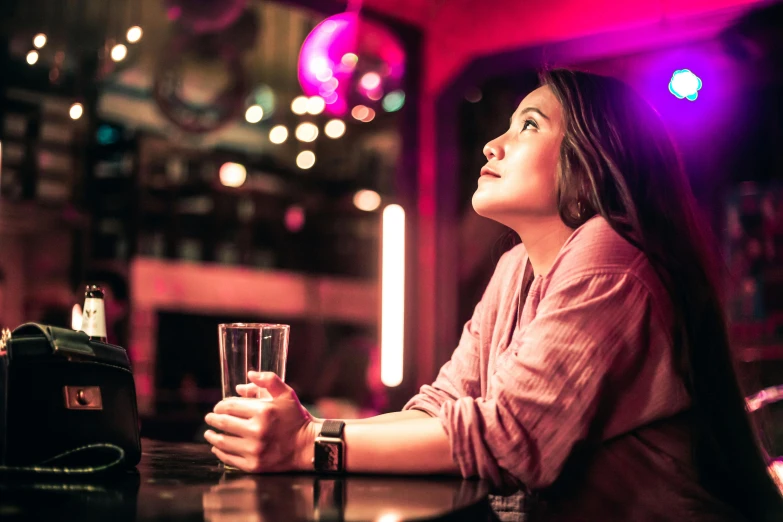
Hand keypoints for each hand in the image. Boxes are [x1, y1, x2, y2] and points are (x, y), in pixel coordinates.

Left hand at [204, 371, 318, 472]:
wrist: (308, 446)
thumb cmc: (296, 418)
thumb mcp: (286, 394)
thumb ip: (268, 381)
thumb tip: (246, 377)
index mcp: (264, 411)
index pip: (230, 406)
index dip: (220, 406)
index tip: (218, 407)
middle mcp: (257, 431)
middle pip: (224, 423)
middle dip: (213, 419)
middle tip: (209, 418)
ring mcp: (255, 450)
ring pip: (223, 442)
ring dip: (212, 436)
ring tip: (209, 433)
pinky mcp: (254, 465)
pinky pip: (229, 458)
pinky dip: (220, 452)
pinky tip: (217, 447)